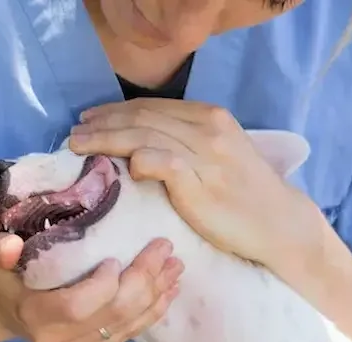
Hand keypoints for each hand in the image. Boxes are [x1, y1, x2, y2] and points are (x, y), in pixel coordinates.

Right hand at [0, 233, 182, 341]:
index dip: (102, 287)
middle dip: (143, 281)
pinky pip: (128, 335)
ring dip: (155, 295)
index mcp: (35, 316)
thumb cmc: (3, 276)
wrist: (2, 309)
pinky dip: (152, 312)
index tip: (116, 258)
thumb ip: (0, 249)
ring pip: (126, 325)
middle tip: (164, 249)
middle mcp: (57, 341)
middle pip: (112, 314)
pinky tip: (169, 292)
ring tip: (175, 267)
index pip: (76, 307)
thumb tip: (9, 243)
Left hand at [68, 98, 325, 269]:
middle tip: (73, 133)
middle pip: (142, 118)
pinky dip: (141, 160)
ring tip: (80, 147)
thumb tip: (137, 143)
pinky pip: (164, 162)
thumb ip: (182, 142)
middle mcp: (206, 128)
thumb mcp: (215, 155)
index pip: (151, 107)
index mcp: (208, 116)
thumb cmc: (242, 194)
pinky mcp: (202, 182)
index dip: (115, 111)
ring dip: (107, 139)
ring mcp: (205, 154)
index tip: (88, 118)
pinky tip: (125, 167)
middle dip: (103, 123)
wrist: (278, 223)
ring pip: (144, 136)